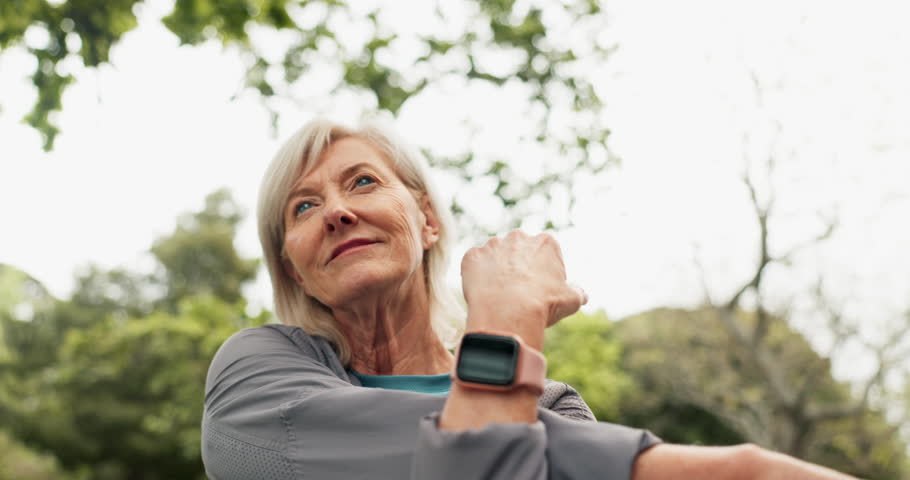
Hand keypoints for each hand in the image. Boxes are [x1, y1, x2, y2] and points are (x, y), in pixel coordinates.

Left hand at [460, 230, 586, 345]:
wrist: (509, 312)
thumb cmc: (544, 304)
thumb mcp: (571, 300)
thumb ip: (578, 292)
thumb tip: (582, 294)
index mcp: (546, 242)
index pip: (546, 254)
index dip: (545, 273)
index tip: (542, 290)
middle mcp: (518, 237)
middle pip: (519, 251)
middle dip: (519, 267)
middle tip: (518, 292)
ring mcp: (493, 245)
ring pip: (495, 256)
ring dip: (496, 270)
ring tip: (499, 294)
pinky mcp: (472, 256)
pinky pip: (474, 265)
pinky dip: (477, 276)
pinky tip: (484, 292)